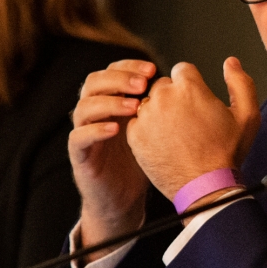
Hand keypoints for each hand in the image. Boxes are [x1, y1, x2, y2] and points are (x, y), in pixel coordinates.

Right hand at [70, 59, 158, 246]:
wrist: (123, 201)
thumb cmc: (142, 163)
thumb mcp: (154, 130)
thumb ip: (162, 109)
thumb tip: (189, 85)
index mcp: (111, 103)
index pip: (111, 72)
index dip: (129, 66)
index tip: (152, 69)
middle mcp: (95, 114)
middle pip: (93, 82)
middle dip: (119, 79)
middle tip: (143, 85)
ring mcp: (84, 134)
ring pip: (83, 107)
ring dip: (109, 102)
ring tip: (133, 107)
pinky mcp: (80, 157)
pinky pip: (78, 138)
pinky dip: (95, 130)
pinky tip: (115, 129)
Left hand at [126, 58, 259, 202]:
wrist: (205, 186)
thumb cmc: (226, 153)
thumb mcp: (248, 115)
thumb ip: (241, 82)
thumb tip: (231, 63)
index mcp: (189, 87)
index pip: (182, 70)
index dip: (192, 86)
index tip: (197, 102)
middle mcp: (163, 97)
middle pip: (163, 85)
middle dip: (175, 98)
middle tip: (189, 122)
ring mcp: (146, 116)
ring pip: (149, 103)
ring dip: (160, 113)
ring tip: (177, 135)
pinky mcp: (134, 135)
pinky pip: (138, 122)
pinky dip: (148, 130)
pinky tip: (165, 143)